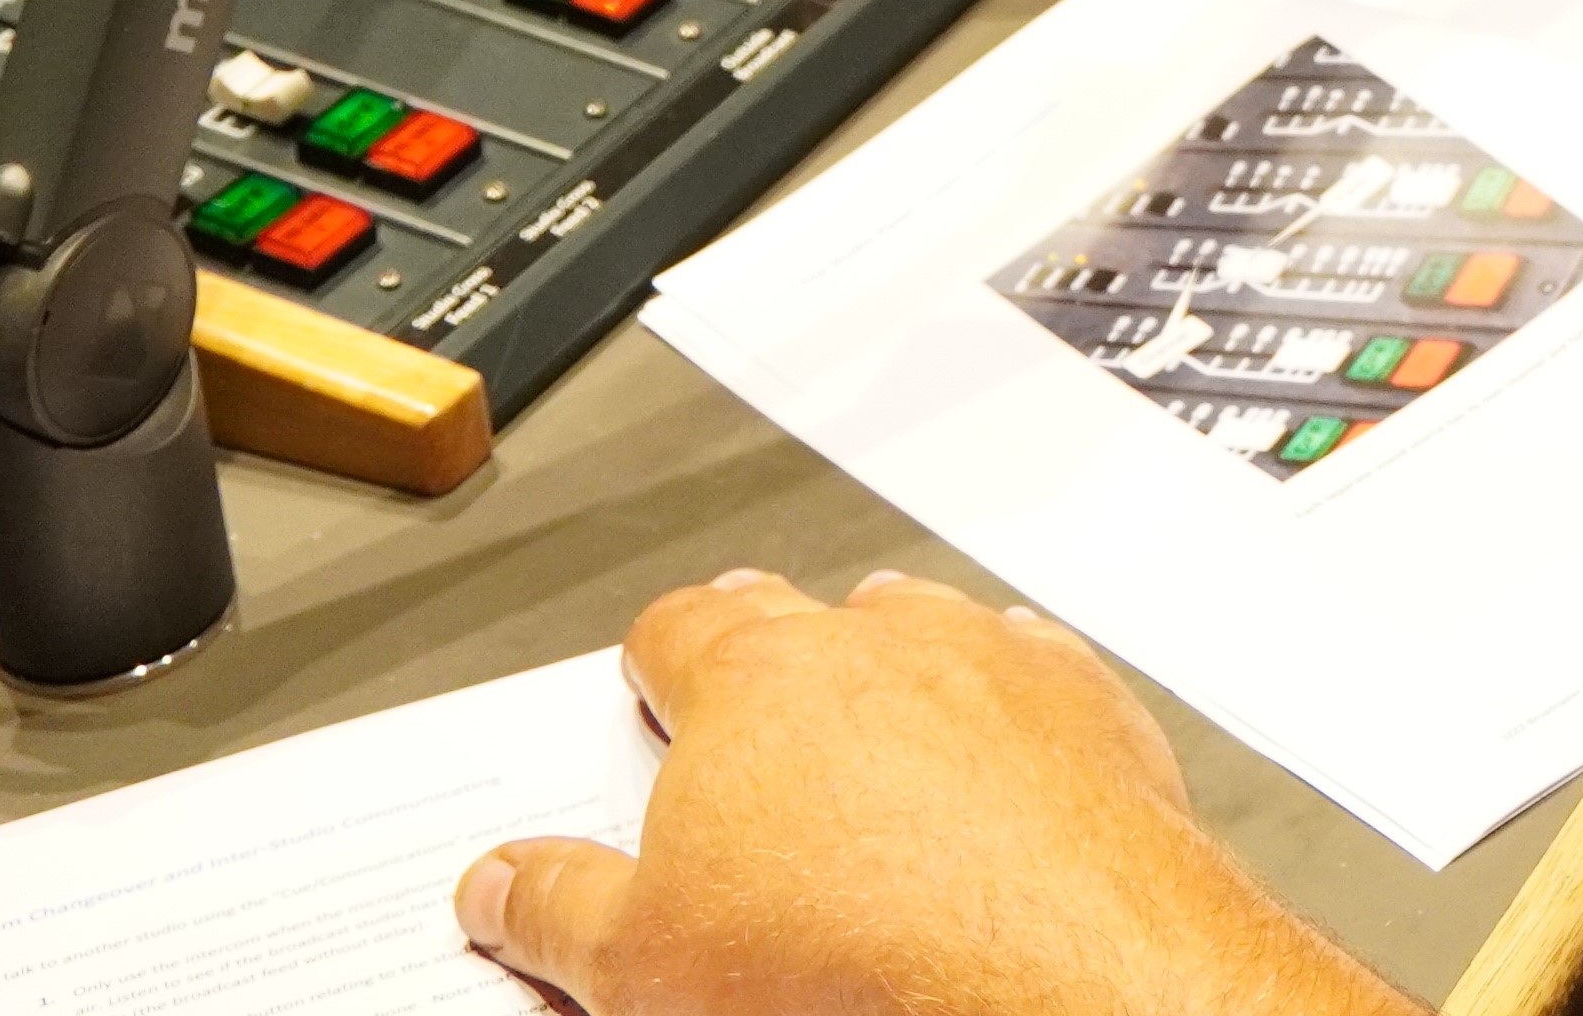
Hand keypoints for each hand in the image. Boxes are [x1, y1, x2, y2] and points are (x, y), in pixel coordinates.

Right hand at [454, 568, 1417, 1015]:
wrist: (1055, 971)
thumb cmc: (861, 959)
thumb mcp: (648, 962)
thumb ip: (559, 908)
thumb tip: (498, 883)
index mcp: (751, 678)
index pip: (675, 630)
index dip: (654, 663)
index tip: (648, 681)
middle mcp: (873, 640)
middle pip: (796, 611)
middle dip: (764, 649)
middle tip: (747, 694)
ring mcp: (987, 658)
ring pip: (920, 624)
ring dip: (890, 665)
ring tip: (871, 730)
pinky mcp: (1084, 702)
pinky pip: (1035, 670)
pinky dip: (1010, 707)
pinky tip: (1003, 758)